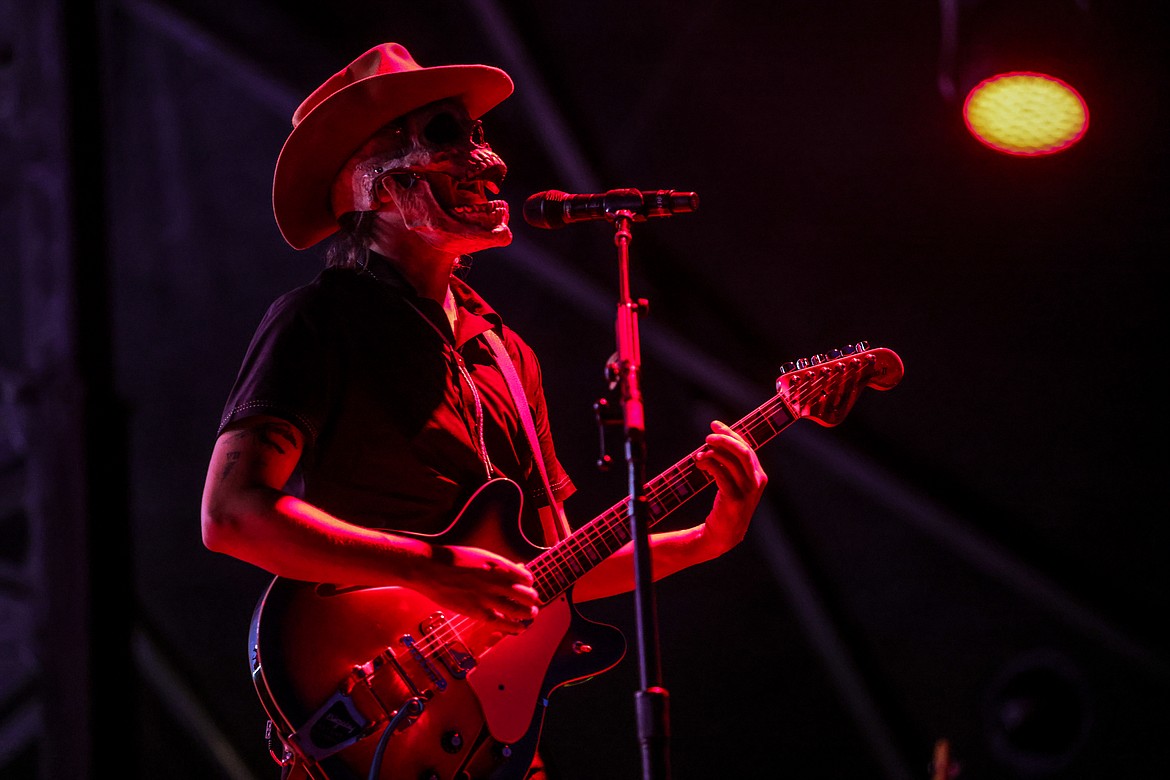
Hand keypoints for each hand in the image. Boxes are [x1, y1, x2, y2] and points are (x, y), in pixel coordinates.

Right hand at [419, 545, 539, 633]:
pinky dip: (513, 626)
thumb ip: (498, 565)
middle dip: (532, 599)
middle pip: (527, 594)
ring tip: (531, 614)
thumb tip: (515, 570)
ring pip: (518, 609)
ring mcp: (487, 597)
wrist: (430, 569)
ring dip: (528, 613)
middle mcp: (496, 581)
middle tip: (533, 602)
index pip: (526, 577)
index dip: (528, 583)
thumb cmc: (453, 560)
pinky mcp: (477, 611)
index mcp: (498, 565)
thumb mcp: (480, 555)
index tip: (527, 586)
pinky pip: (502, 622)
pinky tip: (519, 628)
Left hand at [694, 420, 767, 556]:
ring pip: (731, 461)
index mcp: (760, 475)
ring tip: (699, 454)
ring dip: (713, 453)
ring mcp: (747, 491)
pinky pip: (721, 474)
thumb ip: (731, 463)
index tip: (715, 425)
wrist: (724, 535)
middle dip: (724, 439)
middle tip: (707, 437)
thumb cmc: (726, 505)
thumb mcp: (734, 482)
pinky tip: (700, 463)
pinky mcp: (734, 499)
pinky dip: (709, 464)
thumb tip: (716, 439)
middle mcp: (757, 482)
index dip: (731, 433)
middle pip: (743, 451)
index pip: (747, 447)